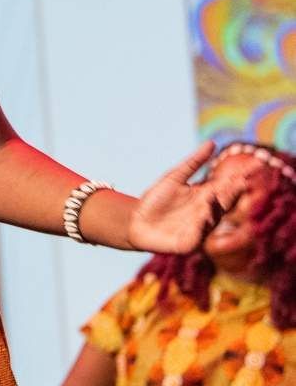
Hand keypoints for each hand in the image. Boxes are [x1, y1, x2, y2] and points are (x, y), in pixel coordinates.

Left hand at [127, 142, 245, 254]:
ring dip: (215, 208)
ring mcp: (200, 228)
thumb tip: (212, 142)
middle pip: (224, 201)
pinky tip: (202, 214)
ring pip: (213, 218)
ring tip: (212, 196)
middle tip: (240, 182)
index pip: (226, 185)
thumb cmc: (155, 200)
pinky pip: (198, 235)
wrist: (134, 222)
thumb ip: (193, 163)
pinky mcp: (188, 242)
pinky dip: (201, 226)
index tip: (251, 167)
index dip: (238, 177)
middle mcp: (207, 211)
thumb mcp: (174, 178)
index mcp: (205, 195)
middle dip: (233, 193)